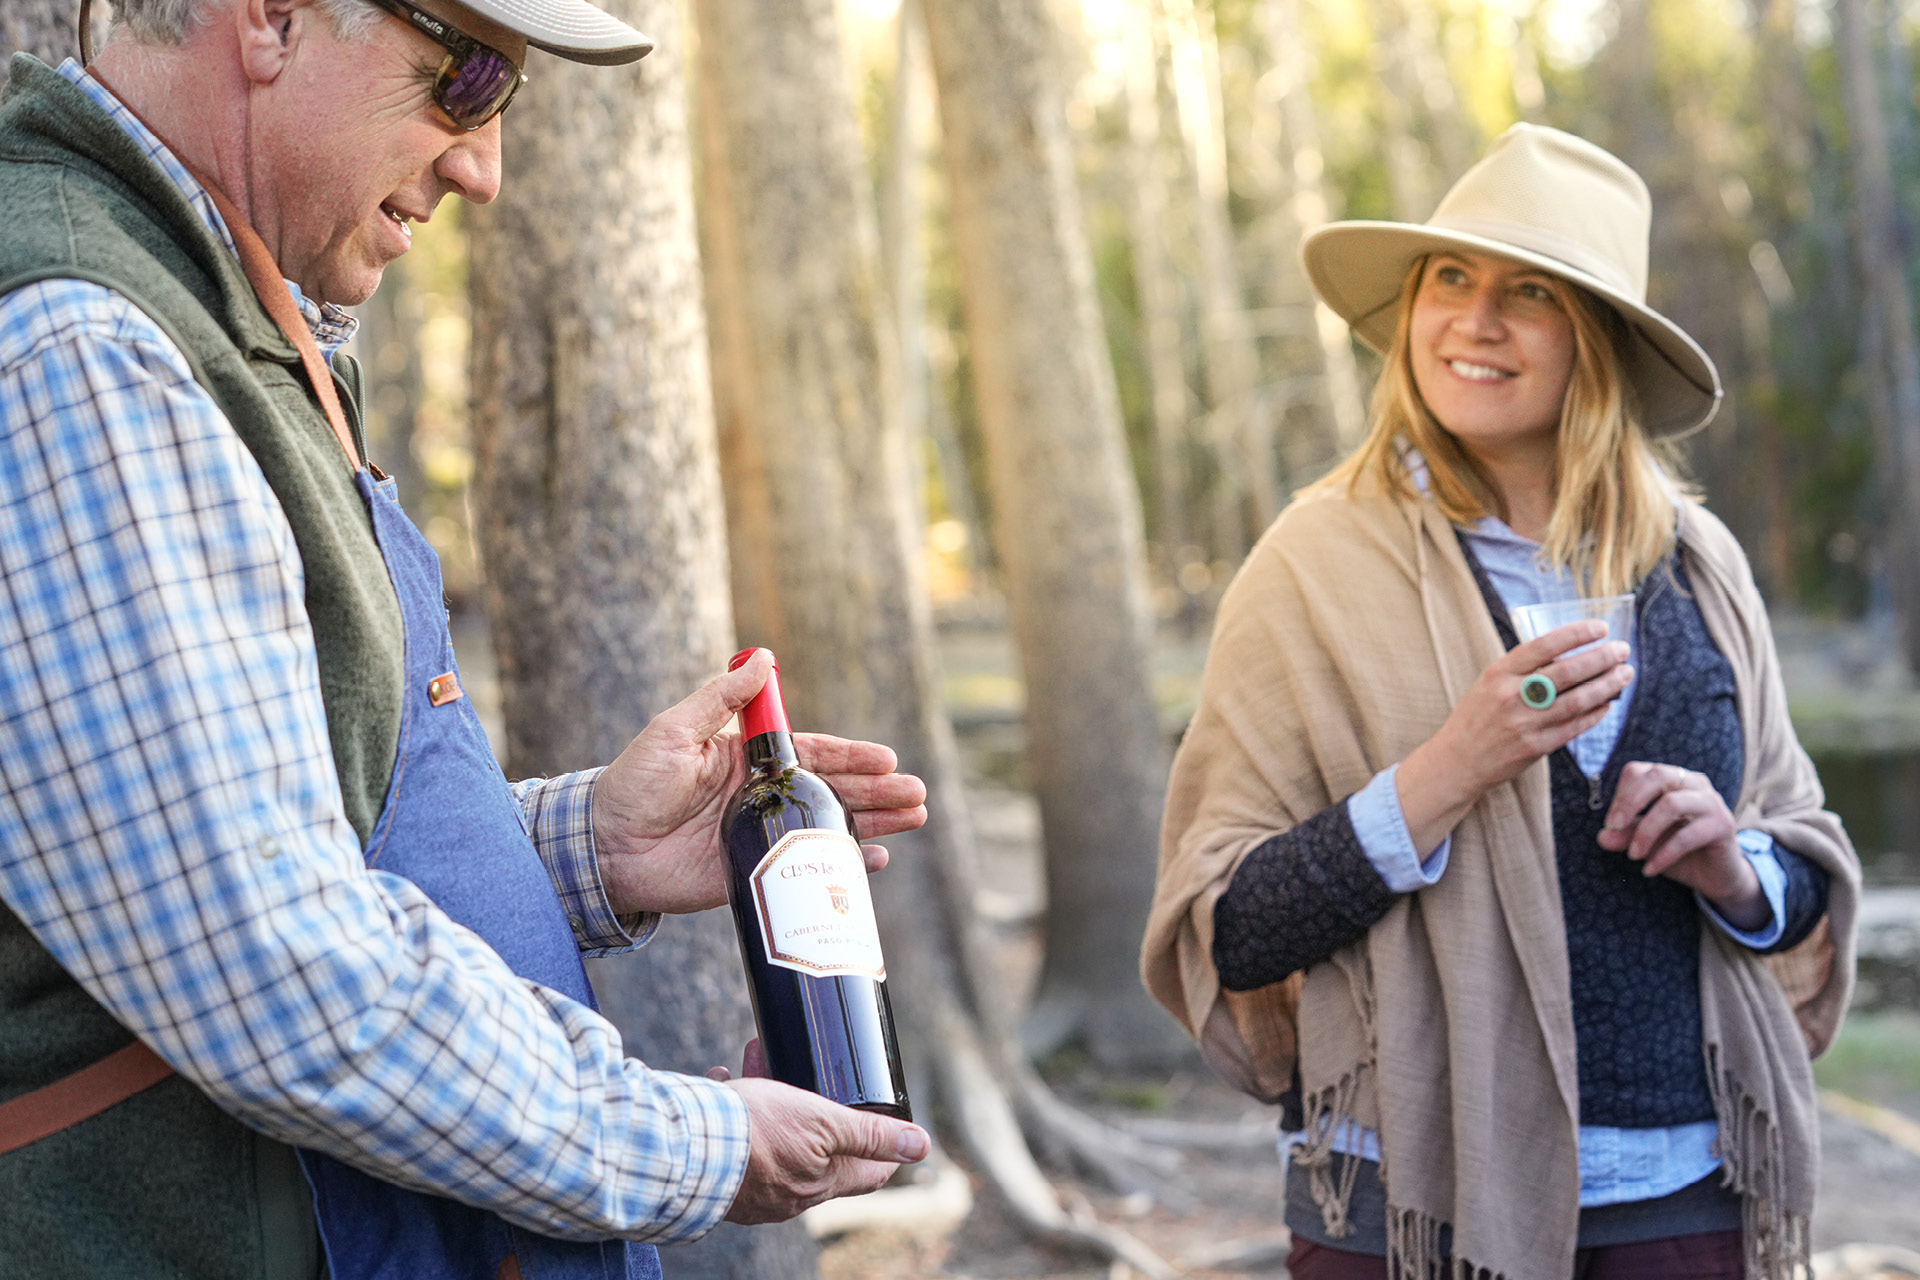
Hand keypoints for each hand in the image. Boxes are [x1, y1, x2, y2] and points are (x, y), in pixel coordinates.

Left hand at [591, 651, 928, 915]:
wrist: (603, 849)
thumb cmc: (633, 784)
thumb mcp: (674, 731)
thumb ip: (721, 700)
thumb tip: (762, 657)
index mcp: (749, 760)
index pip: (813, 754)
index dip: (853, 757)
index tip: (887, 760)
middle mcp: (763, 796)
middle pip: (834, 791)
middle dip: (879, 792)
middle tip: (917, 796)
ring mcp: (762, 835)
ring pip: (829, 827)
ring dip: (874, 824)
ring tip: (913, 819)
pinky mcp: (756, 871)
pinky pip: (807, 868)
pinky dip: (841, 865)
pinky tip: (873, 862)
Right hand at [718, 1057, 928, 1223]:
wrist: (686, 1149)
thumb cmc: (757, 1133)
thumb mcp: (824, 1121)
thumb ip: (870, 1134)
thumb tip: (920, 1146)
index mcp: (822, 1182)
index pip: (869, 1173)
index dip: (883, 1148)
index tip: (884, 1120)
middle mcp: (791, 1193)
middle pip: (819, 1148)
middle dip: (816, 1106)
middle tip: (809, 1071)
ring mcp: (755, 1187)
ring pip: (775, 1136)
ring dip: (771, 1095)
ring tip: (757, 1056)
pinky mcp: (722, 1175)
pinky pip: (738, 1138)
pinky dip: (736, 1108)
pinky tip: (725, 1080)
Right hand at [1396, 620, 1631, 853]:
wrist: (1457, 761)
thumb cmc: (1475, 717)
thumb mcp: (1488, 684)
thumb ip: (1522, 671)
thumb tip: (1570, 657)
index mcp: (1499, 673)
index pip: (1544, 646)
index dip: (1576, 634)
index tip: (1600, 628)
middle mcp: (1512, 696)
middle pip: (1568, 672)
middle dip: (1602, 658)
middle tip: (1622, 650)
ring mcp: (1525, 723)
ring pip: (1578, 700)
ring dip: (1607, 685)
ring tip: (1624, 674)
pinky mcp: (1536, 747)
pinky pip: (1575, 727)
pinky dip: (1595, 714)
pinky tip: (1607, 704)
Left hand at [1597, 762, 1766, 929]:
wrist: (1715, 876)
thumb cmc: (1676, 851)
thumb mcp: (1645, 842)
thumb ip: (1624, 835)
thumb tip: (1602, 837)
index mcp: (1672, 778)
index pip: (1638, 771)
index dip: (1620, 795)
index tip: (1611, 824)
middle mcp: (1694, 783)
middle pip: (1657, 775)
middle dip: (1629, 801)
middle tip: (1614, 828)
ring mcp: (1711, 802)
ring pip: (1671, 804)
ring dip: (1645, 831)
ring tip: (1633, 855)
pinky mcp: (1723, 826)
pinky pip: (1687, 835)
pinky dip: (1663, 854)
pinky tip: (1649, 869)